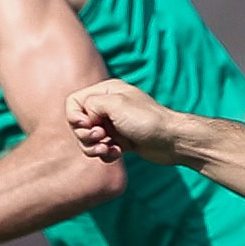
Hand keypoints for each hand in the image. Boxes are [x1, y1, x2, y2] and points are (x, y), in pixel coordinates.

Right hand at [66, 79, 181, 164]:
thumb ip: (92, 104)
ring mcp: (112, 124)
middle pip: (78, 123)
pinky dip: (105, 154)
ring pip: (88, 139)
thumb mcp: (115, 104)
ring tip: (109, 148)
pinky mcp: (119, 140)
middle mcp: (107, 106)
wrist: (171, 141)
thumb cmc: (146, 120)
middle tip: (101, 136)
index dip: (75, 117)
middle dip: (86, 135)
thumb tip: (85, 118)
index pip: (73, 102)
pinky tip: (118, 154)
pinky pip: (100, 149)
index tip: (88, 126)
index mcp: (105, 91)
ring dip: (94, 147)